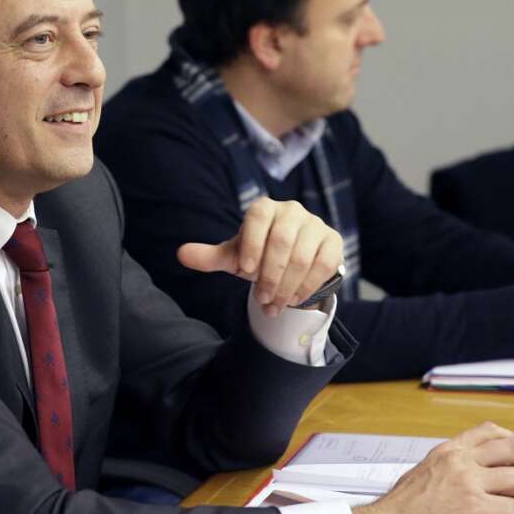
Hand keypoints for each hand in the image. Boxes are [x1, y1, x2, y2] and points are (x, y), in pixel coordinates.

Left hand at [176, 198, 342, 316]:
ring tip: (274, 305)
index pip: (258, 217)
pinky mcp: (333, 241)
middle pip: (281, 240)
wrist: (290, 261)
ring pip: (303, 256)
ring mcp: (315, 224)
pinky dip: (307, 286)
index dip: (251, 243)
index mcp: (264, 208)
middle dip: (270, 274)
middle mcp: (292, 210)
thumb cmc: (257, 255)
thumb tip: (180, 254)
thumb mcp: (233, 257)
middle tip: (261, 298)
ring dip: (287, 285)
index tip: (244, 271)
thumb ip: (209, 256)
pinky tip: (294, 299)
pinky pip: (324, 264)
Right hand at [352, 422, 513, 513]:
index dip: (513, 445)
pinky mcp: (475, 507)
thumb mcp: (428, 473)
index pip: (491, 431)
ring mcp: (469, 482)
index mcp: (448, 451)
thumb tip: (489, 471)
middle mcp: (460, 460)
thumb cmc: (405, 508)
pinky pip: (512, 511)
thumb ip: (455, 467)